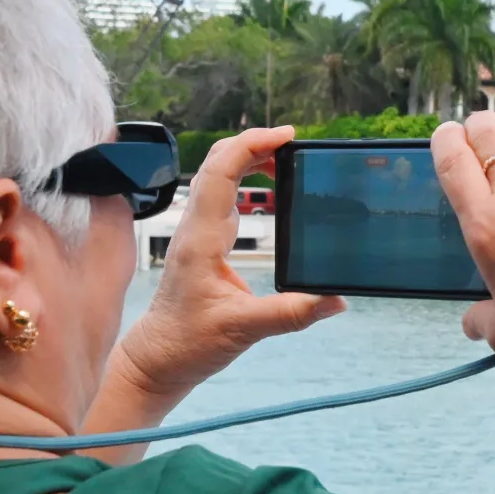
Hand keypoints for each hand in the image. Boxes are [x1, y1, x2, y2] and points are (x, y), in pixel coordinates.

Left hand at [114, 126, 343, 398]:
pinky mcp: (205, 240)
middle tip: (291, 142)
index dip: (252, 145)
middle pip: (217, 162)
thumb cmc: (188, 343)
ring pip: (217, 174)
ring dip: (249, 157)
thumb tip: (336, 300)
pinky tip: (269, 186)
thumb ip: (292, 314)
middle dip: (254, 142)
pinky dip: (245, 178)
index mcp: (202, 239)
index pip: (220, 172)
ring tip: (284, 157)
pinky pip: (223, 194)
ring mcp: (198, 231)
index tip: (286, 136)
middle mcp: (197, 227)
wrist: (158, 358)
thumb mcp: (243, 330)